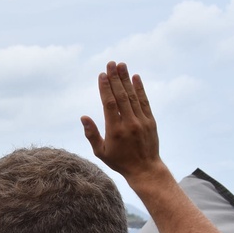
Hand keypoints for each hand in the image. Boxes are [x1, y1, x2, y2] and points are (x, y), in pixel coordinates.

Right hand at [81, 61, 167, 187]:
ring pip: (132, 96)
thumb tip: (83, 117)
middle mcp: (129, 123)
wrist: (145, 169)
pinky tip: (136, 78)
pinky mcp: (150, 121)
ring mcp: (141, 121)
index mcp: (115, 130)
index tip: (102, 75)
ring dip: (126, 79)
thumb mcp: (100, 152)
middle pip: (121, 96)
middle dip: (115, 78)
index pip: (109, 104)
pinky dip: (140, 89)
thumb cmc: (119, 161)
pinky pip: (144, 101)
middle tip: (111, 63)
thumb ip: (91, 134)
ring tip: (122, 65)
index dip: (105, 88)